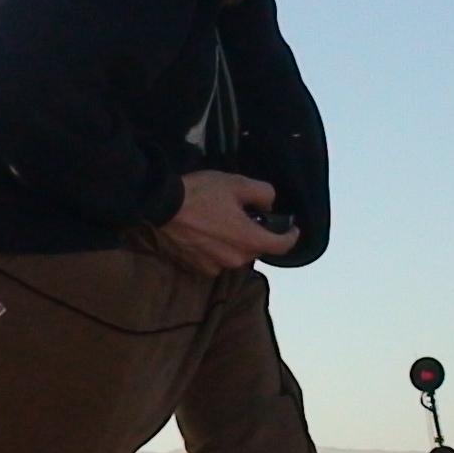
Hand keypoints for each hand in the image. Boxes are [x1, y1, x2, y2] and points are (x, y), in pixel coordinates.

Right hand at [153, 171, 297, 275]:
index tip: (292, 227)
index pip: (282, 246)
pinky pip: (216, 260)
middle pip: (256, 249)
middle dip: (255, 234)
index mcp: (250, 241)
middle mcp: (236, 260)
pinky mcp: (197, 268)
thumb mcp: (238, 183)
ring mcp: (215, 267)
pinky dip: (217, 249)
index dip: (292, 235)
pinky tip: (206, 233)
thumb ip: (264, 194)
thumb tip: (269, 206)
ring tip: (221, 223)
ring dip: (235, 243)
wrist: (161, 206)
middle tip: (245, 215)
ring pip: (235, 255)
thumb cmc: (201, 194)